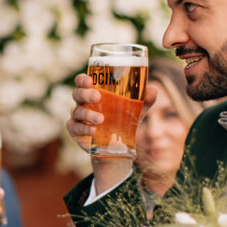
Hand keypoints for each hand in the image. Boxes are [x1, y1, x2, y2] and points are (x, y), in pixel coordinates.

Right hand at [66, 73, 157, 192]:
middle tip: (97, 97)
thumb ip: (144, 100)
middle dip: (85, 94)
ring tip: (101, 119)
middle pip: (77, 94)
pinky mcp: (76, 131)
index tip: (89, 80)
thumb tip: (152, 89)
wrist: (116, 146)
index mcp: (94, 91)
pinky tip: (93, 130)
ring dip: (88, 114)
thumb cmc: (123, 120)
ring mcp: (78, 117)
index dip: (82, 79)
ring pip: (77, 111)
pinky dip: (83, 128)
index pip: (83, 81)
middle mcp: (83, 102)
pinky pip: (74, 127)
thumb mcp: (136, 109)